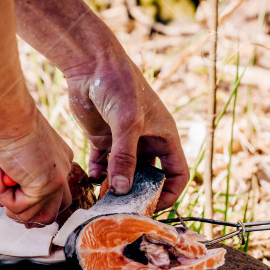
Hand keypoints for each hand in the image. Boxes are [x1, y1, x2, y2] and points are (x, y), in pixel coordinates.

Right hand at [0, 105, 73, 226]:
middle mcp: (61, 169)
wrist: (2, 109)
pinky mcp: (48, 185)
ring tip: (0, 176)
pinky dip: (1, 194)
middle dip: (23, 212)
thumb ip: (8, 176)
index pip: (51, 196)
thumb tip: (5, 199)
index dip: (26, 201)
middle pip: (52, 212)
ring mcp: (57, 179)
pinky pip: (18, 209)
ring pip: (36, 217)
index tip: (6, 187)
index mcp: (54, 160)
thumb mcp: (2, 154)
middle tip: (4, 196)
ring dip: (9, 203)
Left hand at [64, 49, 187, 210]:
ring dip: (116, 186)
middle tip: (125, 206)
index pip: (177, 173)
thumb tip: (123, 190)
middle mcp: (147, 141)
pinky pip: (104, 165)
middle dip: (139, 193)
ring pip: (124, 174)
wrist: (92, 63)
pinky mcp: (103, 139)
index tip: (154, 207)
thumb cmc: (120, 85)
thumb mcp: (128, 123)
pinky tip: (93, 177)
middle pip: (149, 178)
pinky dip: (99, 174)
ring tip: (105, 195)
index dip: (171, 193)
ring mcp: (124, 141)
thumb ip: (125, 158)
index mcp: (164, 136)